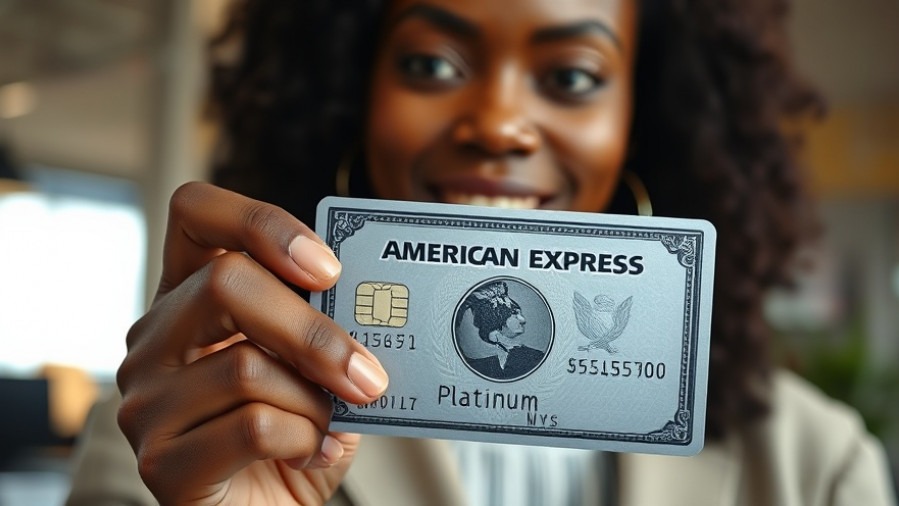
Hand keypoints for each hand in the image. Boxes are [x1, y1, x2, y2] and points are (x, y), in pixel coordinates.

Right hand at [116, 183, 387, 504]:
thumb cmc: (293, 435)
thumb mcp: (313, 370)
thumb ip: (324, 330)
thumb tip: (369, 308)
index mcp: (191, 298)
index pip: (195, 213)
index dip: (258, 220)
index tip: (326, 267)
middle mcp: (155, 339)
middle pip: (225, 284)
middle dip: (313, 330)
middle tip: (367, 373)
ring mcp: (146, 400)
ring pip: (246, 366)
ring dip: (315, 401)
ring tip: (332, 425)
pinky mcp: (159, 460)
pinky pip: (252, 426)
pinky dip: (304, 439)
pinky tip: (311, 453)